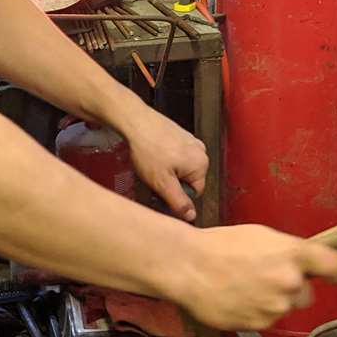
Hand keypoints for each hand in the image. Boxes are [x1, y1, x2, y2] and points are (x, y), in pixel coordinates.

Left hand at [121, 107, 208, 221]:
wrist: (134, 120)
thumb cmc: (148, 151)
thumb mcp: (162, 183)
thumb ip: (179, 202)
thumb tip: (192, 217)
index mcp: (201, 164)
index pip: (195, 193)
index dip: (176, 195)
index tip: (160, 190)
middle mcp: (201, 151)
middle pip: (189, 179)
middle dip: (172, 182)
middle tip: (154, 177)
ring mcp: (190, 140)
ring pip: (181, 167)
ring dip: (167, 171)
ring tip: (151, 165)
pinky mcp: (179, 133)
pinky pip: (176, 155)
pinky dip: (165, 158)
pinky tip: (152, 154)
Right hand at [167, 225, 336, 330]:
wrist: (189, 267)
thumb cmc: (219, 247)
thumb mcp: (260, 236)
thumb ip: (288, 250)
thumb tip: (304, 261)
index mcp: (294, 253)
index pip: (336, 267)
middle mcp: (290, 281)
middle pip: (306, 292)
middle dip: (291, 287)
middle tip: (265, 276)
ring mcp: (276, 306)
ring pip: (285, 307)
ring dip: (272, 301)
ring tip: (245, 286)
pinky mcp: (261, 324)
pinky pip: (266, 320)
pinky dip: (256, 312)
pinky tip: (238, 298)